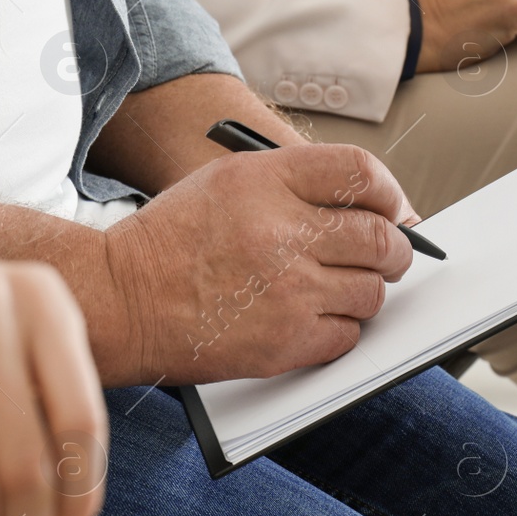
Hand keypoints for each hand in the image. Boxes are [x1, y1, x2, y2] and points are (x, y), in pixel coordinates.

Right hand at [101, 144, 417, 382]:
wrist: (122, 300)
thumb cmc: (173, 241)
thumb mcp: (228, 180)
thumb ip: (297, 183)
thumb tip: (373, 205)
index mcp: (267, 181)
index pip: (361, 174)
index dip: (389, 193)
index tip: (391, 208)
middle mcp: (283, 232)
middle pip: (380, 237)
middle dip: (394, 248)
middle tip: (386, 255)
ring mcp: (288, 290)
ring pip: (372, 291)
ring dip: (366, 290)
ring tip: (337, 288)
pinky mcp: (285, 341)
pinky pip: (348, 334)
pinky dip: (341, 328)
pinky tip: (313, 317)